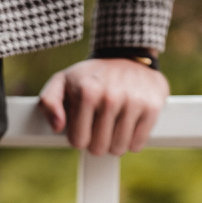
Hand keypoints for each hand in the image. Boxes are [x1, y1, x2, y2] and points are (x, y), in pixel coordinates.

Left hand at [38, 57, 169, 155]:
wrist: (126, 54)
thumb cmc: (88, 76)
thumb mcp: (60, 83)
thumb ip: (48, 103)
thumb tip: (58, 127)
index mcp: (87, 93)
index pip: (78, 141)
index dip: (79, 137)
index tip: (83, 126)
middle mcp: (111, 97)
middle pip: (98, 148)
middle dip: (96, 143)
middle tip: (98, 128)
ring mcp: (134, 101)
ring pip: (118, 148)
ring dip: (114, 144)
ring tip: (113, 128)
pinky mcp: (153, 106)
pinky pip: (138, 143)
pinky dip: (132, 142)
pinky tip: (128, 128)